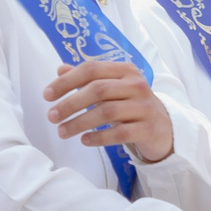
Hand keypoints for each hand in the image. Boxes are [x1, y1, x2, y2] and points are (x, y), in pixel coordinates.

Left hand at [46, 60, 172, 162]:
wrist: (163, 127)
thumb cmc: (130, 105)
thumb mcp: (112, 88)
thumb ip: (87, 78)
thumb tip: (60, 69)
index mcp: (125, 70)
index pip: (91, 69)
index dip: (66, 81)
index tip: (47, 95)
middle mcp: (136, 85)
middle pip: (98, 90)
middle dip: (70, 103)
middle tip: (51, 117)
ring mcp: (144, 107)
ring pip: (107, 112)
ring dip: (79, 123)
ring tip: (62, 132)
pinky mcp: (147, 129)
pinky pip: (119, 133)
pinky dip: (99, 137)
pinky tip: (84, 140)